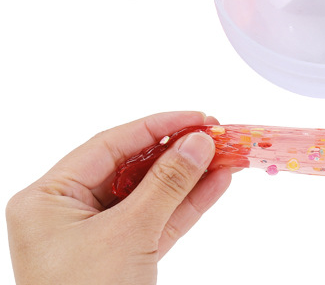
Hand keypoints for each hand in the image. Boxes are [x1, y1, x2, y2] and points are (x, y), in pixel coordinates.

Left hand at [6, 111, 233, 284]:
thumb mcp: (127, 235)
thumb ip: (167, 182)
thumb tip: (198, 140)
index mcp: (49, 198)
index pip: (110, 145)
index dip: (158, 126)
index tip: (197, 117)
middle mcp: (69, 211)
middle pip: (133, 167)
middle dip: (179, 152)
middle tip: (218, 135)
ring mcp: (95, 236)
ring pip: (150, 193)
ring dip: (190, 176)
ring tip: (228, 156)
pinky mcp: (120, 256)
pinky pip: (157, 219)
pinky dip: (187, 203)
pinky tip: (217, 184)